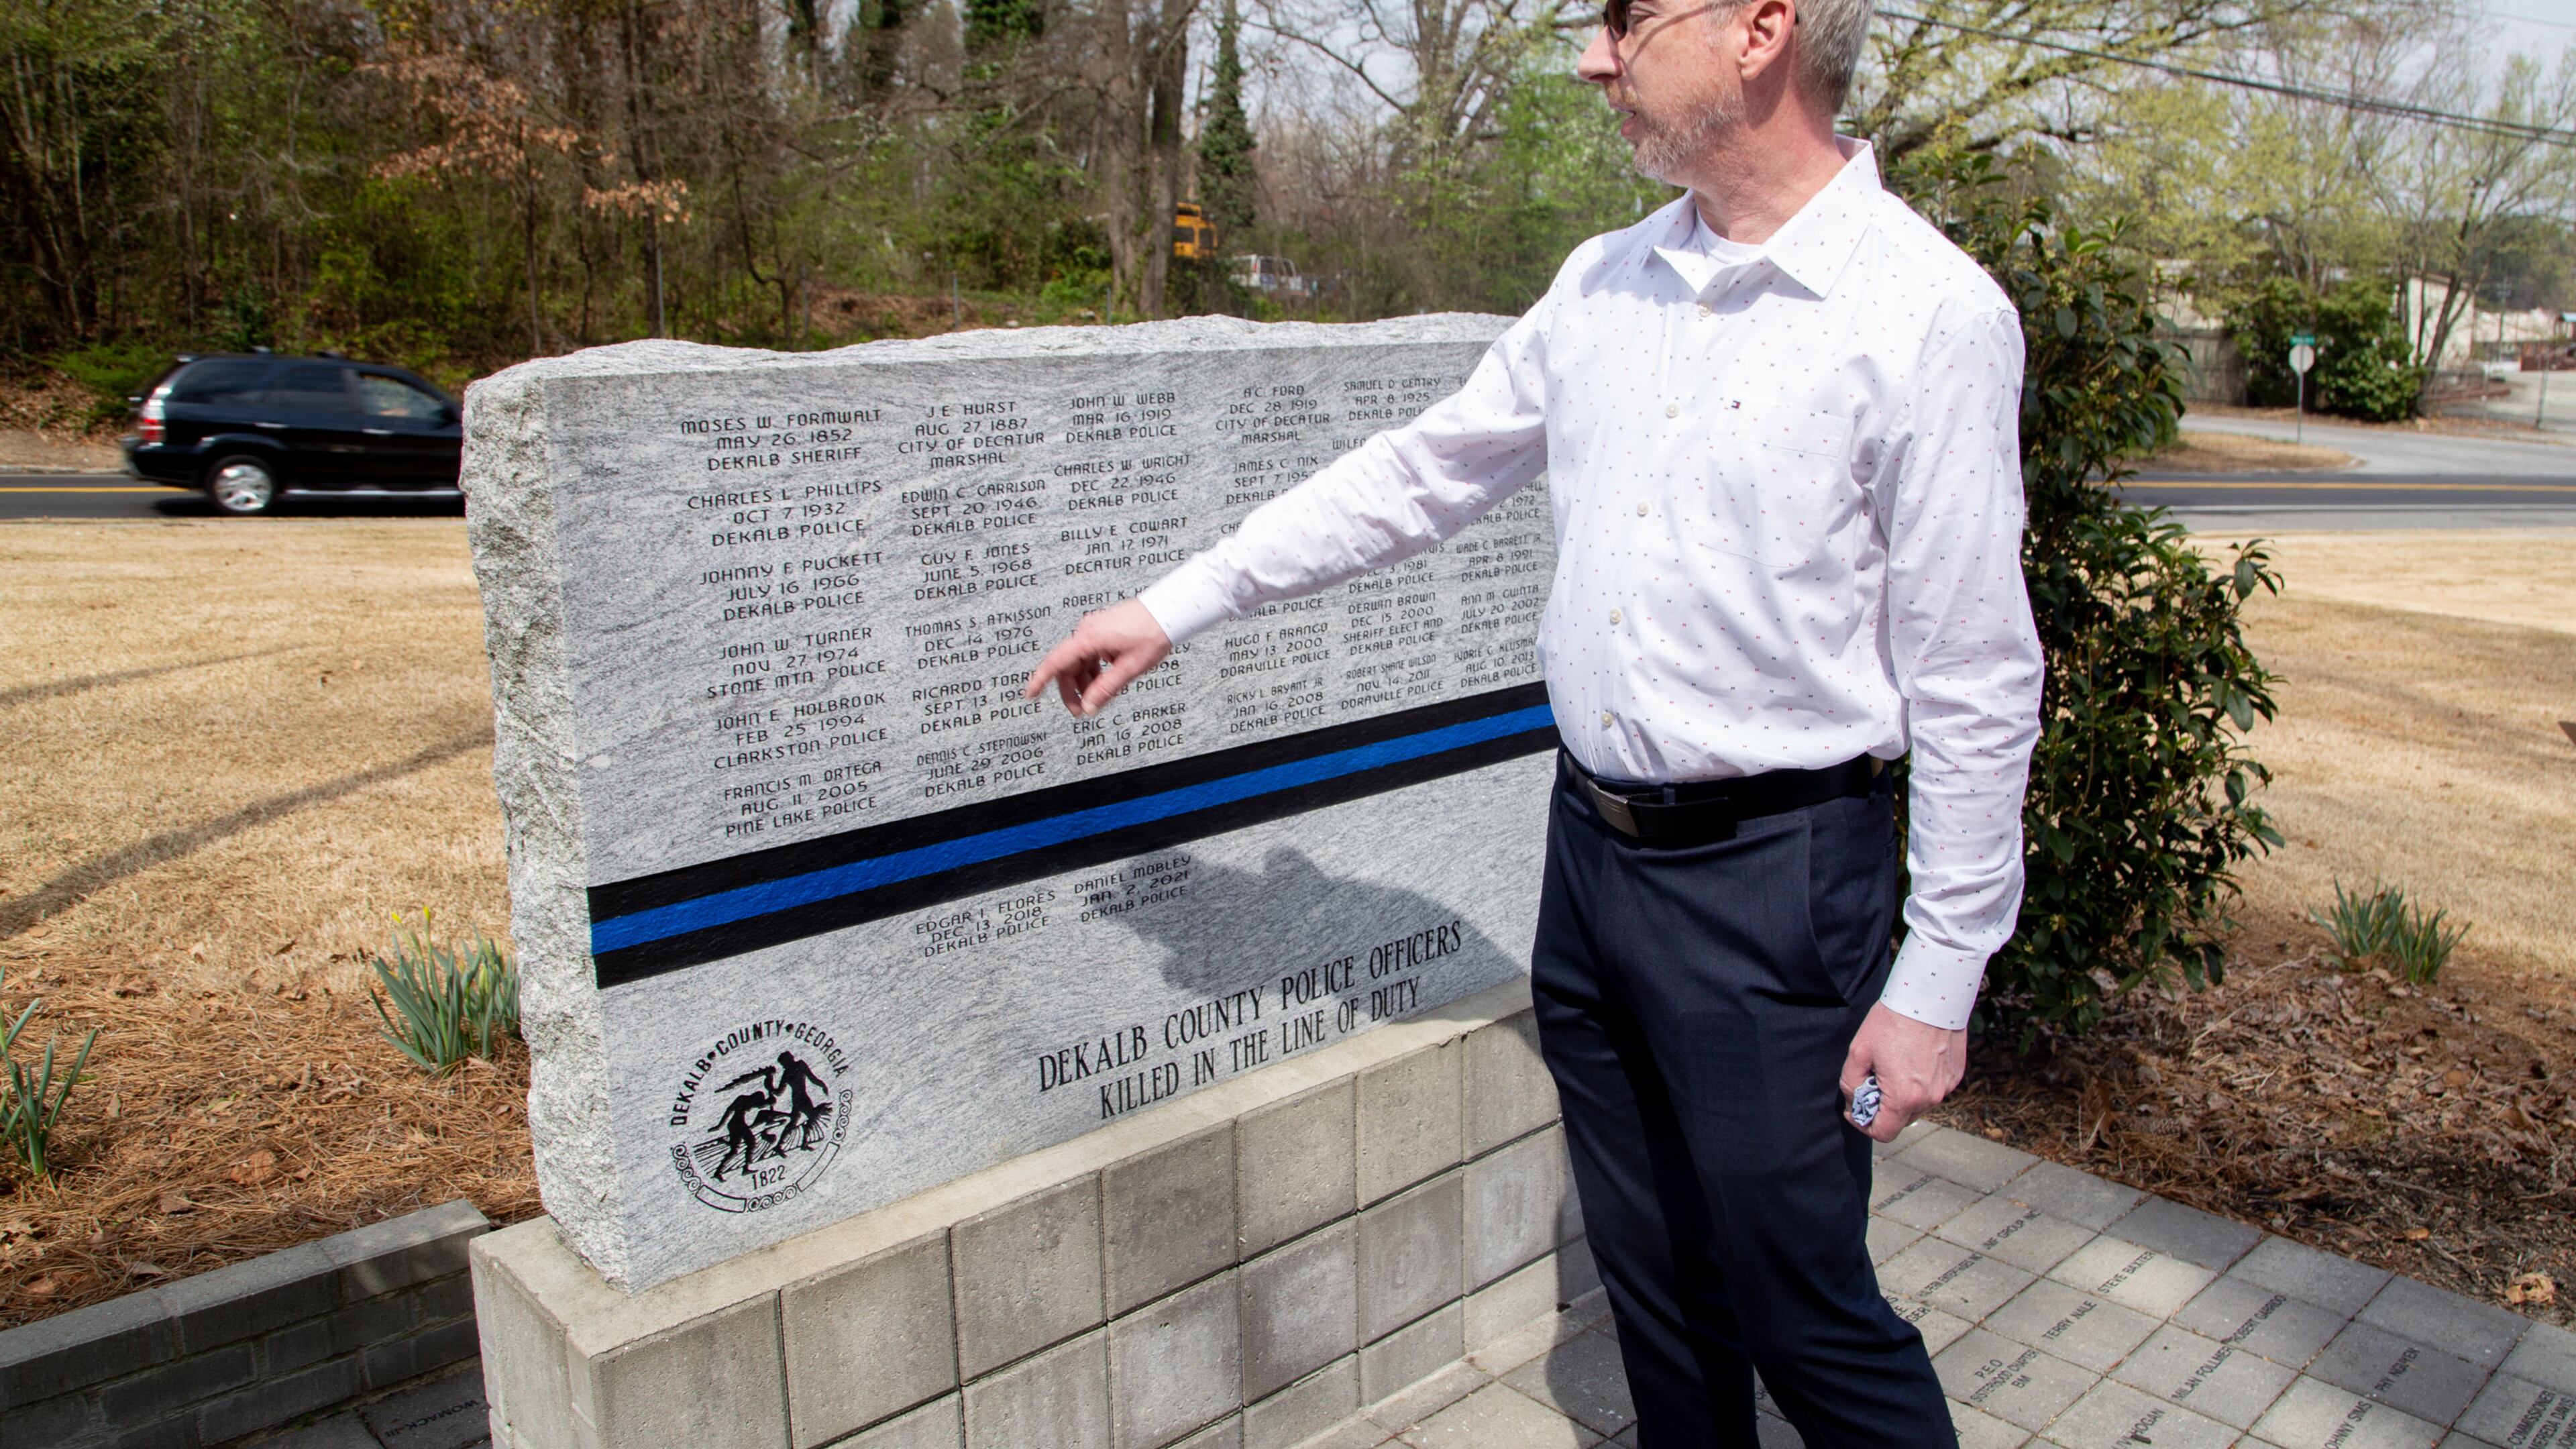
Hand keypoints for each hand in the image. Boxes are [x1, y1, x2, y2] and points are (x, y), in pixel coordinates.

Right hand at [1023, 600, 1173, 716]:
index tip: (1030, 694)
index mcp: (1088, 638)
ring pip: (1079, 662)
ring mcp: (1093, 630)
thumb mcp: (1129, 668)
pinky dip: (1093, 671)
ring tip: (1097, 698)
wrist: (1167, 611)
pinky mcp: (1101, 631)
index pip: (1055, 662)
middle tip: (1080, 711)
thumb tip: (1089, 706)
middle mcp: (1086, 631)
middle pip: (1067, 665)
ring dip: (1084, 682)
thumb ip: (1106, 689)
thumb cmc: (1152, 632)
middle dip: (1071, 690)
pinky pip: (1089, 655)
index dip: (1040, 680)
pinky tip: (1104, 681)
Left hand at [1838, 1003, 1966, 1142]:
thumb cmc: (1893, 1021)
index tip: (1855, 1110)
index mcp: (1904, 1097)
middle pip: (1901, 1119)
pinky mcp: (1956, 1075)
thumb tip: (1853, 1101)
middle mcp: (1930, 1098)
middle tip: (1871, 1082)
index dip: (1864, 1125)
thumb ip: (1850, 1083)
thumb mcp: (1859, 1051)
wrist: (1931, 996)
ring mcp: (1946, 1087)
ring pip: (1918, 1103)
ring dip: (1903, 1094)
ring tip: (1893, 1066)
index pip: (1883, 1133)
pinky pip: (1933, 1088)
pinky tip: (1912, 1058)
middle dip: (1883, 1108)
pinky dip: (1920, 1082)